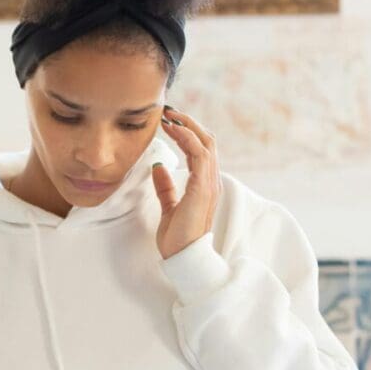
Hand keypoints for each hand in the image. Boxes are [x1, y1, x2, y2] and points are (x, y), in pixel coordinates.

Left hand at [152, 105, 221, 260]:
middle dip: (189, 123)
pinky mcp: (203, 189)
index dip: (187, 132)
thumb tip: (158, 167)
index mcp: (204, 185)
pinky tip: (173, 129)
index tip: (169, 121)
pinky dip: (187, 138)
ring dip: (187, 126)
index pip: (201, 150)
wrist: (184, 258)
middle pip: (207, 141)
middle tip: (169, 110)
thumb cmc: (178, 238)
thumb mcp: (169, 207)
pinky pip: (200, 155)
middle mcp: (211, 181)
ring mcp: (209, 184)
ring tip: (169, 115)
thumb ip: (166, 187)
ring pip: (205, 143)